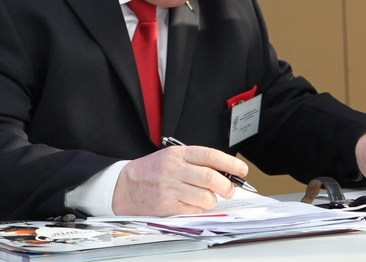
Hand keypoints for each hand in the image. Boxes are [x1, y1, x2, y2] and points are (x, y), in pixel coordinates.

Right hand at [111, 145, 248, 215]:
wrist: (123, 187)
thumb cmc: (150, 172)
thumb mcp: (170, 158)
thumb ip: (195, 163)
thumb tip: (223, 172)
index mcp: (177, 154)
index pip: (210, 156)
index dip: (230, 163)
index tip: (242, 170)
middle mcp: (174, 169)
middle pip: (211, 178)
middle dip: (227, 186)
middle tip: (230, 190)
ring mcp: (170, 189)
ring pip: (205, 197)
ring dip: (211, 200)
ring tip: (205, 198)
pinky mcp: (167, 206)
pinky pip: (194, 211)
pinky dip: (198, 210)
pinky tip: (190, 205)